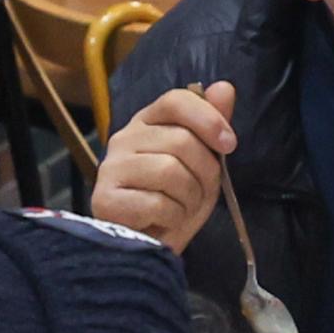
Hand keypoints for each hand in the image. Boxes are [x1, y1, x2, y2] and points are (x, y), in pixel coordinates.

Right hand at [84, 80, 237, 250]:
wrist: (150, 246)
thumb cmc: (175, 201)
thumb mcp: (202, 163)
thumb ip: (211, 126)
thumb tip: (225, 87)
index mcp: (148, 122)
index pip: (176, 101)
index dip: (207, 119)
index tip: (229, 145)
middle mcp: (124, 138)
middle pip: (180, 141)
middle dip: (204, 174)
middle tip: (198, 193)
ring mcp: (111, 168)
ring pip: (170, 171)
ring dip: (189, 198)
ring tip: (180, 209)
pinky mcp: (104, 199)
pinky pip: (156, 203)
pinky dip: (172, 217)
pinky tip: (163, 222)